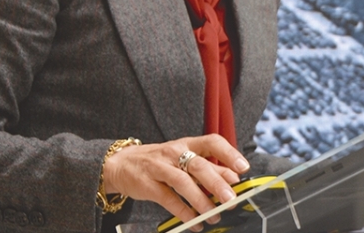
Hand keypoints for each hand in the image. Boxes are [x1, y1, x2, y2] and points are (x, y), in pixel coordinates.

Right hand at [102, 134, 250, 230]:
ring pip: (183, 182)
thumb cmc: (159, 161)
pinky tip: (193, 221)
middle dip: (217, 183)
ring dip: (201, 200)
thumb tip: (233, 178)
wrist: (120, 164)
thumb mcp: (183, 159)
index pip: (212, 142)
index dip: (229, 154)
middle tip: (230, 199)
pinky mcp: (147, 184)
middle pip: (199, 165)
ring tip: (214, 214)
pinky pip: (167, 198)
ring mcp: (159, 168)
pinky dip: (182, 211)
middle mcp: (174, 152)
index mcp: (187, 144)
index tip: (243, 168)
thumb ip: (207, 167)